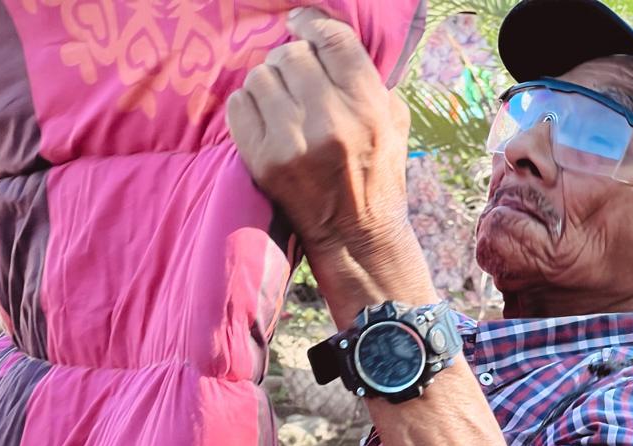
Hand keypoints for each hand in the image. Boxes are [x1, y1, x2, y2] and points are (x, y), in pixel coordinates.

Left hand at [226, 8, 411, 258]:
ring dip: (268, 80)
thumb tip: (332, 42)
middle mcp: (330, 121)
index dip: (312, 23)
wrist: (354, 236)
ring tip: (279, 96)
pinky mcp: (264, 161)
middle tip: (293, 70)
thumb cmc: (377, 176)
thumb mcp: (394, 122)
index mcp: (367, 106)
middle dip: (291, 57)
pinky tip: (262, 114)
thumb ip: (370, 80)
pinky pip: (239, 106)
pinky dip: (248, 103)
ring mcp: (292, 143)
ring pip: (261, 76)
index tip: (301, 22)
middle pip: (293, 54)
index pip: (332, 40)